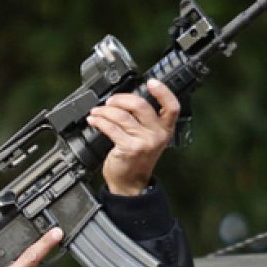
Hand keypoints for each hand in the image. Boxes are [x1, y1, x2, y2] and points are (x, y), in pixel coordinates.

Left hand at [87, 78, 179, 195]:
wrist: (131, 184)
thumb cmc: (138, 159)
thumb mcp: (150, 139)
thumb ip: (146, 121)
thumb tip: (126, 99)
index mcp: (166, 130)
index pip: (172, 107)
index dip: (163, 92)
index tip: (151, 82)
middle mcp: (157, 135)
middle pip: (140, 105)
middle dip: (120, 99)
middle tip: (110, 101)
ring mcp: (144, 142)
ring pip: (122, 116)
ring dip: (105, 111)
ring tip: (97, 111)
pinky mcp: (128, 148)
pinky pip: (111, 128)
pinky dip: (99, 121)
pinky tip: (94, 120)